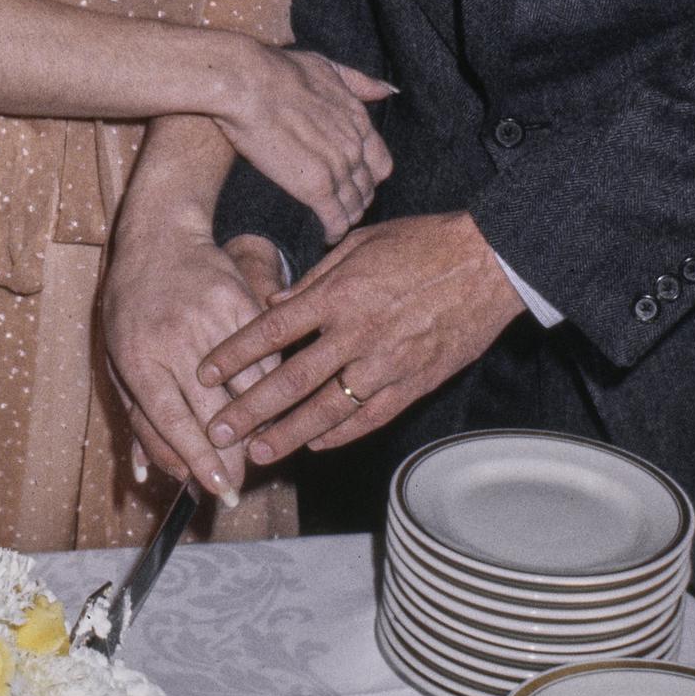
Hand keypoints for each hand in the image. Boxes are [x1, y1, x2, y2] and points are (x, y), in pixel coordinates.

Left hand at [101, 225, 288, 504]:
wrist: (160, 238)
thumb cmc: (132, 306)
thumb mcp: (118, 359)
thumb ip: (136, 416)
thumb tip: (149, 472)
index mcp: (139, 356)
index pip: (172, 419)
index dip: (197, 459)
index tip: (217, 489)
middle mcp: (176, 340)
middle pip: (213, 411)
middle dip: (231, 456)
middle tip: (240, 484)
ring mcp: (212, 320)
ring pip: (247, 387)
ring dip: (257, 424)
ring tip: (258, 448)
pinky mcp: (241, 303)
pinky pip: (265, 356)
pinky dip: (270, 384)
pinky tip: (270, 403)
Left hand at [195, 213, 525, 464]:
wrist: (488, 262)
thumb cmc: (422, 243)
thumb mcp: (359, 243)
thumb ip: (313, 279)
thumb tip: (274, 304)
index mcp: (338, 293)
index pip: (271, 331)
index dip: (234, 356)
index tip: (205, 375)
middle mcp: (356, 333)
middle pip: (290, 381)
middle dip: (248, 410)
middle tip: (217, 433)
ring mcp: (387, 363)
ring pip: (327, 410)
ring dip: (289, 435)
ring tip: (259, 452)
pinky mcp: (414, 383)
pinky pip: (369, 416)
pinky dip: (339, 434)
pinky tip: (315, 445)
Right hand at [212, 44, 394, 240]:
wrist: (249, 83)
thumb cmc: (279, 71)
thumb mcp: (327, 67)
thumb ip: (359, 82)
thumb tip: (387, 90)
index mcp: (359, 120)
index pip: (380, 164)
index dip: (368, 177)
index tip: (354, 183)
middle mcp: (355, 147)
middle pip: (368, 189)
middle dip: (357, 200)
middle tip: (340, 207)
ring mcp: (338, 169)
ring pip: (354, 207)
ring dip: (345, 218)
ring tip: (332, 223)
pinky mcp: (315, 187)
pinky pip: (334, 220)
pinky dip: (333, 231)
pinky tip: (326, 236)